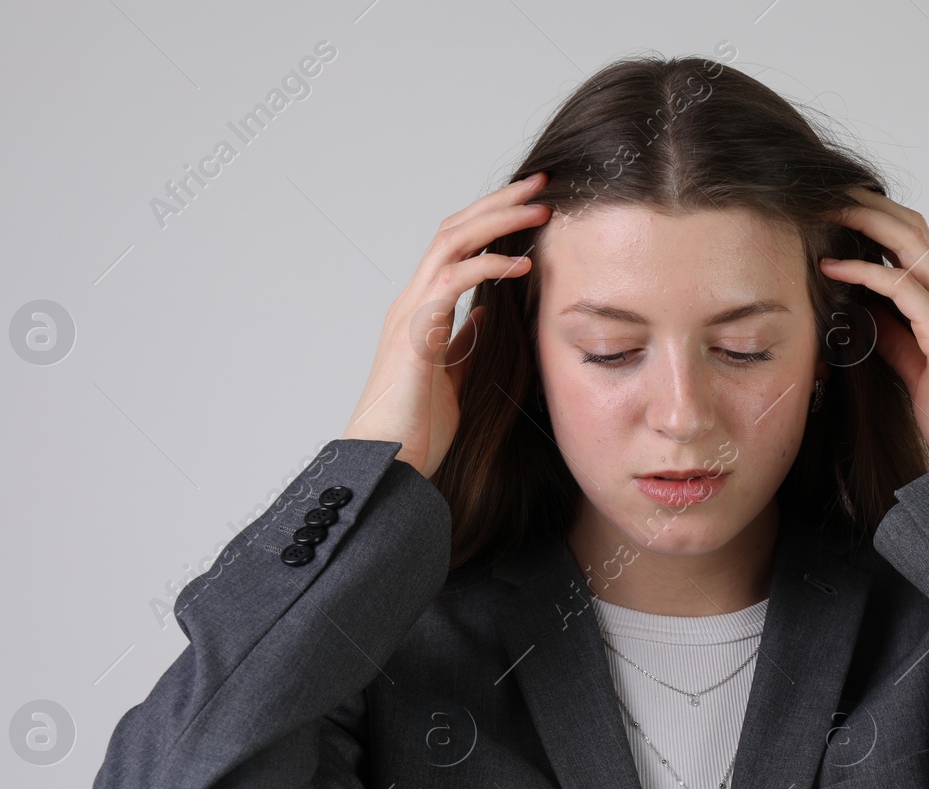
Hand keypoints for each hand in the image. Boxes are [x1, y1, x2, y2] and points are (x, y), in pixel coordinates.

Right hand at [342, 172, 551, 478]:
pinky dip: (489, 267)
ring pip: (452, 243)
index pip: (458, 246)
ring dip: (498, 220)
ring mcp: (410, 313)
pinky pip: (453, 283)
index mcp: (423, 309)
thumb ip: (468, 341)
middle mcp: (412, 301)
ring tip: (539, 209)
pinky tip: (522, 265)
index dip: (493, 220)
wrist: (386, 464)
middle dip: (499, 202)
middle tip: (542, 184)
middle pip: (455, 229)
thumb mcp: (455, 375)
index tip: (532, 205)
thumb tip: (488, 315)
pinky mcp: (416, 334)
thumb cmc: (416, 429)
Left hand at [819, 188, 928, 463]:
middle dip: (869, 204)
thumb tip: (859, 310)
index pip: (914, 240)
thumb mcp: (911, 363)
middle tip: (826, 192)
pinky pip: (902, 288)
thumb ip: (891, 332)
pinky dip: (864, 272)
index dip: (877, 216)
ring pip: (911, 244)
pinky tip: (832, 269)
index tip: (836, 207)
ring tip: (825, 213)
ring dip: (865, 222)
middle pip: (913, 228)